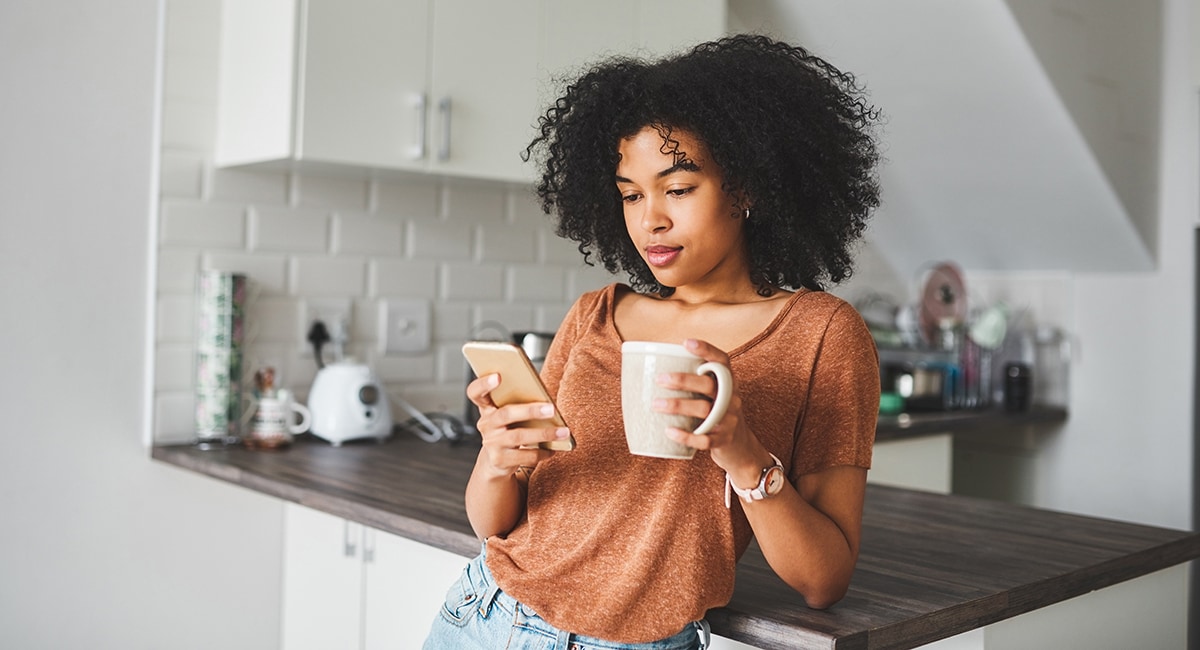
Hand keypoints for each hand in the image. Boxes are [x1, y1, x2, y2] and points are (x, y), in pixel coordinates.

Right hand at [467, 373, 570, 478]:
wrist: (496, 462)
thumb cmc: (508, 430)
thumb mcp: (509, 416)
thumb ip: (519, 404)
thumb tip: (547, 401)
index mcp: (487, 408)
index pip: (476, 393)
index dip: (483, 383)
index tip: (498, 376)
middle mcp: (486, 424)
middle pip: (506, 414)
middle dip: (530, 411)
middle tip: (551, 409)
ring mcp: (491, 443)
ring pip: (519, 436)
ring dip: (544, 434)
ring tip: (563, 432)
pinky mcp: (500, 460)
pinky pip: (525, 456)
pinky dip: (542, 452)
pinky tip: (553, 449)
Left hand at [654, 339, 766, 475]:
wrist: (741, 448)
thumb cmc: (717, 415)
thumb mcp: (715, 396)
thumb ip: (695, 383)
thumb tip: (651, 370)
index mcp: (729, 383)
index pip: (722, 361)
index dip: (707, 350)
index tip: (686, 343)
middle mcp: (732, 399)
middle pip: (709, 385)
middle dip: (683, 380)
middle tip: (660, 379)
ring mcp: (729, 420)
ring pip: (704, 410)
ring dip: (678, 405)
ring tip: (655, 404)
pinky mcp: (723, 440)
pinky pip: (705, 439)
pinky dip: (685, 436)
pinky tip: (669, 431)